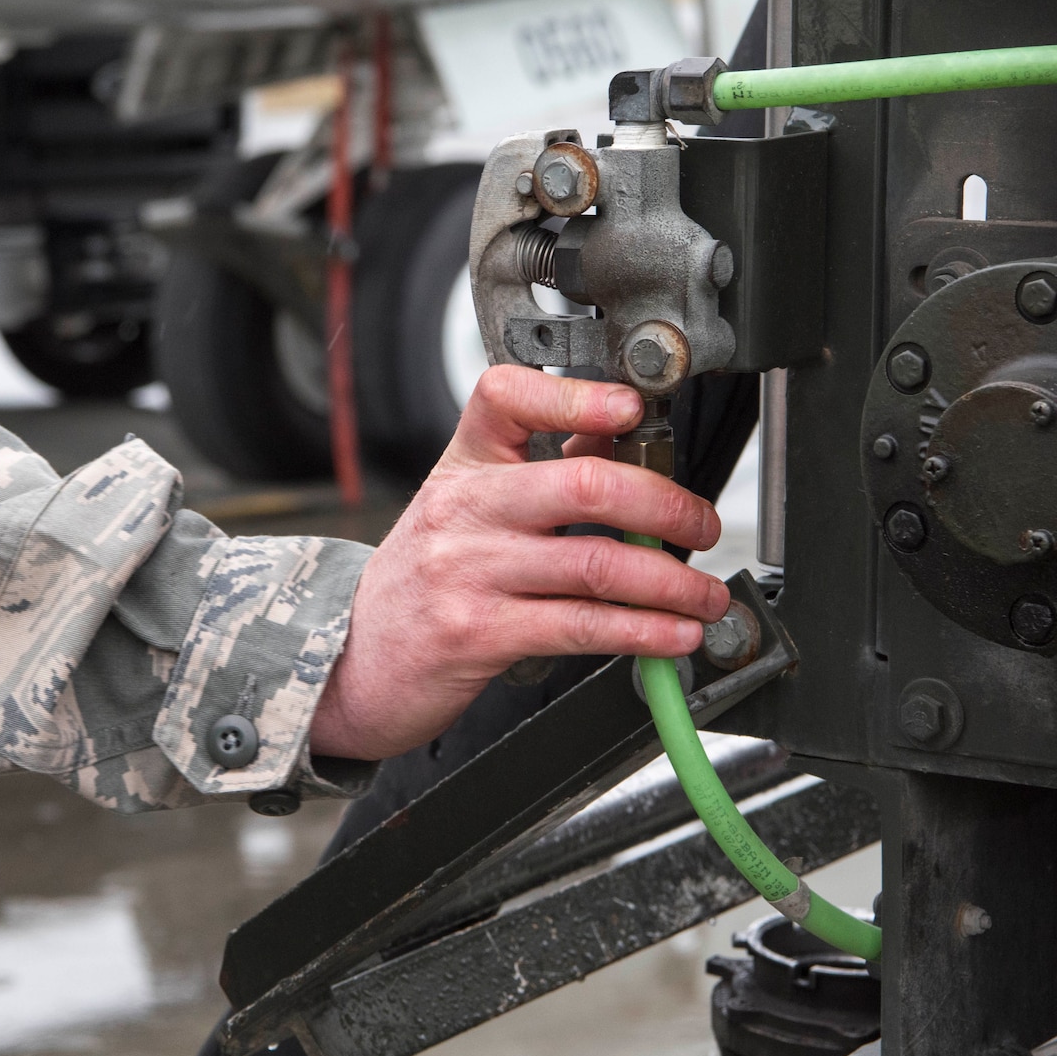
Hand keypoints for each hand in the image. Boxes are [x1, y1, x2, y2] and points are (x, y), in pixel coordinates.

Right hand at [310, 365, 729, 760]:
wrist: (351, 659)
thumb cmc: (419, 581)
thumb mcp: (464, 507)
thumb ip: (535, 474)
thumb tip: (620, 444)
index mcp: (464, 465)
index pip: (507, 396)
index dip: (578, 397)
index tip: (633, 407)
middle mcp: (465, 509)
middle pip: (583, 484)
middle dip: (665, 505)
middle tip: (703, 524)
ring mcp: (471, 572)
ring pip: (596, 564)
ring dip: (672, 582)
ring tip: (705, 595)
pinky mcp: (481, 634)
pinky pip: (582, 626)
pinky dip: (644, 632)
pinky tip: (673, 634)